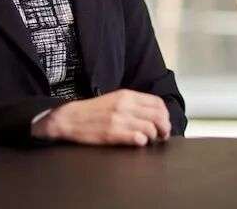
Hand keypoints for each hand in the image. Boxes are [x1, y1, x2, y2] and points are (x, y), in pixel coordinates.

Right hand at [31, 89, 170, 145]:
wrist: (71, 118)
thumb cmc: (93, 111)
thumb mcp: (115, 99)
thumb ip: (133, 103)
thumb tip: (154, 113)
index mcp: (127, 95)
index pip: (157, 102)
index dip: (165, 114)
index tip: (164, 122)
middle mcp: (126, 105)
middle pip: (159, 116)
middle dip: (164, 127)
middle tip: (162, 135)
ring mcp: (120, 119)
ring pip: (151, 128)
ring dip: (154, 136)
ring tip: (149, 140)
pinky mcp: (114, 133)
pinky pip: (139, 138)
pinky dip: (142, 142)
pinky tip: (138, 142)